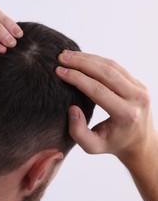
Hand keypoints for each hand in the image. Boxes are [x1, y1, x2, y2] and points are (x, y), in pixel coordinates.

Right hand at [56, 50, 156, 165]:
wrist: (139, 142)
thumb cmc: (112, 144)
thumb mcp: (92, 147)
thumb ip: (78, 132)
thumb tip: (72, 109)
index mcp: (126, 114)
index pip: (97, 90)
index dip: (76, 78)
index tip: (59, 71)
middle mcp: (137, 98)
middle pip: (106, 73)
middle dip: (80, 62)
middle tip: (60, 57)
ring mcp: (140, 88)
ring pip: (111, 66)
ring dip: (88, 58)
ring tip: (67, 54)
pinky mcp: (138, 83)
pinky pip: (116, 67)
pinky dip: (97, 60)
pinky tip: (81, 58)